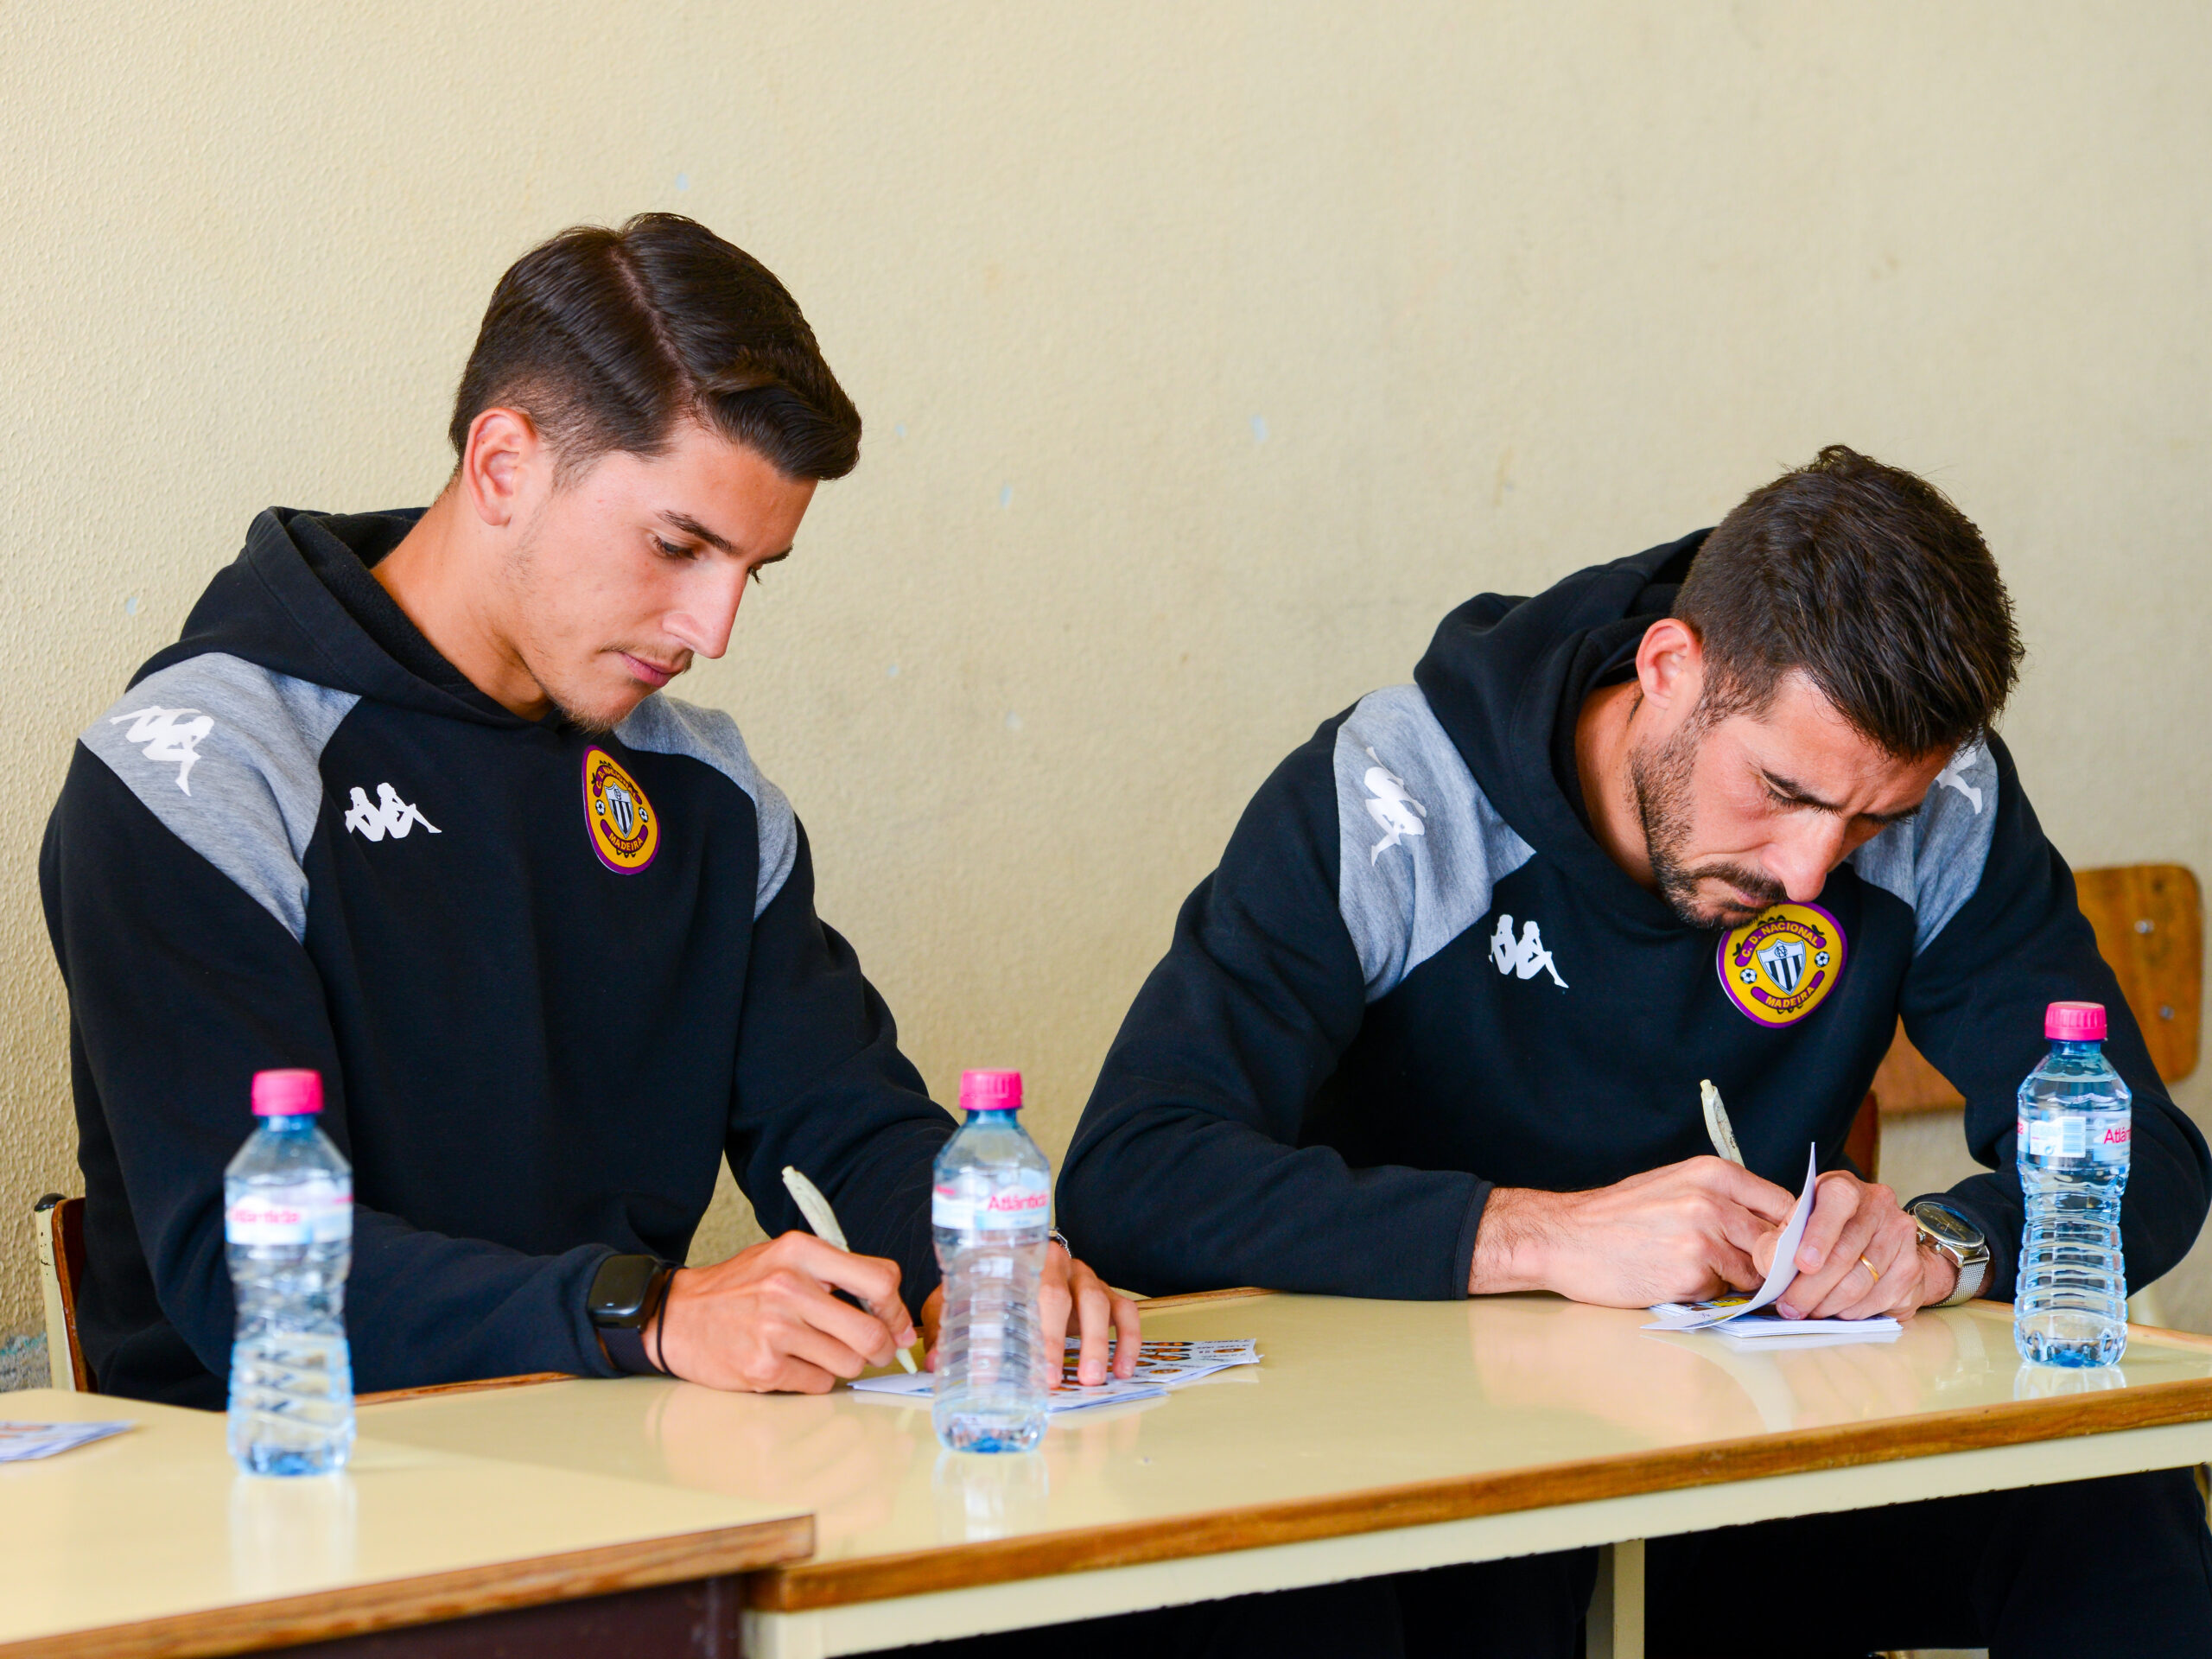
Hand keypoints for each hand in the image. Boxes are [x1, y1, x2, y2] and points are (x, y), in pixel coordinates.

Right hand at [650, 1231, 917, 1392]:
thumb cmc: (738, 1288)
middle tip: (875, 1351)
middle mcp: (789, 1287)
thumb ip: (835, 1274)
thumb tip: (892, 1315)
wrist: (676, 1316)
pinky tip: (794, 1364)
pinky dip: (816, 1378)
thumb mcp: (784, 1258)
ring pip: (849, 1362)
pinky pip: (820, 1383)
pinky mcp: (764, 1366)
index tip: (896, 1323)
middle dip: (881, 1347)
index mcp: (800, 1252)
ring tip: (821, 1352)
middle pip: (871, 1330)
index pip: (879, 1279)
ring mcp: (775, 1329)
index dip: (896, 1309)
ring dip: (845, 1364)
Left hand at [917, 1245, 1140, 1386]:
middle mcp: (1056, 1265)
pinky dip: (1128, 1340)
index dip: (1027, 1329)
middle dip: (1059, 1339)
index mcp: (1020, 1262)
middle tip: (1055, 1379)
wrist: (1020, 1258)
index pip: (1023, 1291)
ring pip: (1098, 1302)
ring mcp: (1085, 1278)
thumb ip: (949, 1329)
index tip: (1027, 1368)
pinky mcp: (1108, 1293)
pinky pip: (1126, 1312)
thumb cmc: (988, 1288)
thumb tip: (933, 1363)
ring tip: (1092, 1380)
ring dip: (1097, 1342)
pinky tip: (1123, 1370)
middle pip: (1061, 1296)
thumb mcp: (963, 1301)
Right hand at [1471, 1157, 1796, 1305]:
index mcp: (1714, 1173)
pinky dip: (1706, 1294)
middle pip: (1776, 1244)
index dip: (1788, 1234)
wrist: (1564, 1237)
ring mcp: (1702, 1238)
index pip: (1785, 1205)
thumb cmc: (1617, 1216)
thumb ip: (1725, 1200)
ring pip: (1753, 1273)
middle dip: (1767, 1264)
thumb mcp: (1674, 1186)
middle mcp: (1713, 1201)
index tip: (1781, 1250)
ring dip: (1735, 1281)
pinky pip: (1721, 1293)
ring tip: (1694, 1271)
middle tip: (1744, 1272)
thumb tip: (1776, 1229)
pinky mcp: (1690, 1274)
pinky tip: (1672, 1280)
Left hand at [1758, 1172, 1951, 1321]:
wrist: (1880, 1237)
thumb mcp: (1798, 1223)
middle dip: (1810, 1288)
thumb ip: (1779, 1240)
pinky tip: (1836, 1311)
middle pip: (1844, 1254)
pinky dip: (1852, 1312)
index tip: (1802, 1263)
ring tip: (1809, 1312)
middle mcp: (1879, 1206)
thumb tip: (1771, 1267)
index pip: (1835, 1204)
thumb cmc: (1828, 1228)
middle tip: (1790, 1307)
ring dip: (1828, 1305)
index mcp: (1844, 1187)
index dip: (1818, 1235)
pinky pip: (1878, 1300)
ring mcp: (1900, 1237)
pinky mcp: (1912, 1268)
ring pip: (1861, 1283)